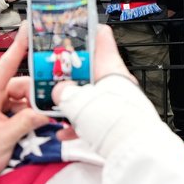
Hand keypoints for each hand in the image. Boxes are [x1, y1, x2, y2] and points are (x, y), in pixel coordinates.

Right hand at [52, 25, 140, 142]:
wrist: (132, 153)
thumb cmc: (113, 122)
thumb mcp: (79, 102)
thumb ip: (64, 93)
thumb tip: (58, 92)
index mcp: (109, 67)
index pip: (101, 37)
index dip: (85, 30)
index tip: (69, 31)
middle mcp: (114, 81)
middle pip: (89, 68)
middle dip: (68, 73)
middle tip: (51, 74)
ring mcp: (114, 102)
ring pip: (88, 94)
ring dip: (70, 100)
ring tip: (54, 105)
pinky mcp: (113, 121)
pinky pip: (91, 118)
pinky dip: (77, 124)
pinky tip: (64, 132)